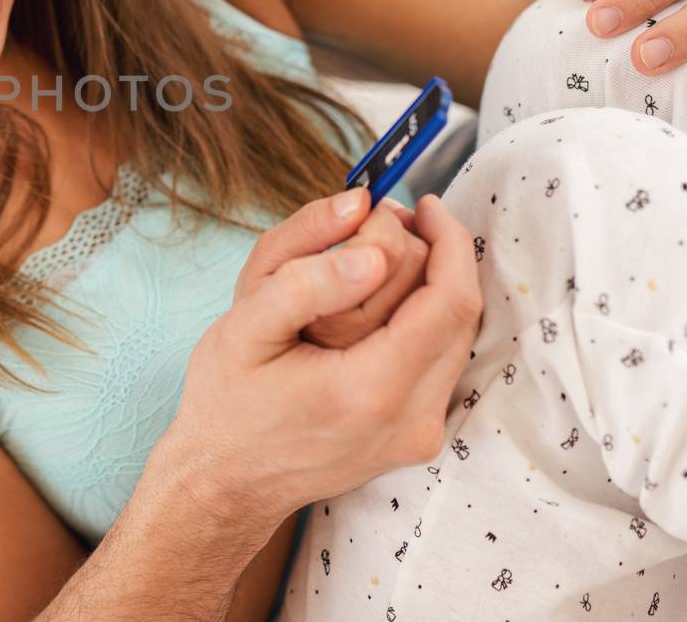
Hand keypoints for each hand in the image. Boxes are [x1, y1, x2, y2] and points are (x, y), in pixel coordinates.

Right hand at [163, 191, 481, 532]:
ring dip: (429, 286)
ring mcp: (419, 435)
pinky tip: (377, 304)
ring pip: (456, 336)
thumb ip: (306, 278)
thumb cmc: (228, 401)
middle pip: (460, 312)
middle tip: (383, 225)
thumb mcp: (244, 326)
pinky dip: (421, 319)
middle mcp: (410, 420)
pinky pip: (441, 360)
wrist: (226, 482)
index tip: (423, 204)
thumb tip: (372, 246)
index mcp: (370, 389)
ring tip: (374, 259)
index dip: (448, 240)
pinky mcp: (418, 437)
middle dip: (433, 255)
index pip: (449, 300)